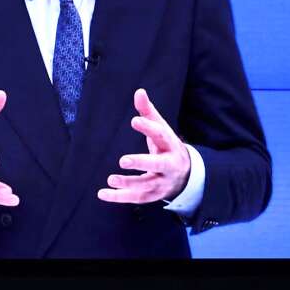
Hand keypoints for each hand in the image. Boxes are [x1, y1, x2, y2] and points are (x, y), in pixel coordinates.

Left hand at [97, 88, 190, 203]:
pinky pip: (136, 198)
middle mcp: (169, 165)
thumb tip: (139, 91)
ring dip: (129, 183)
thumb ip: (148, 112)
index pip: (161, 135)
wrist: (186, 175)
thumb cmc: (167, 147)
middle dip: (142, 163)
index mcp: (170, 145)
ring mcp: (162, 182)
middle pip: (158, 164)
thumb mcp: (161, 129)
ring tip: (111, 179)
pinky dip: (119, 197)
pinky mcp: (153, 195)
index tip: (135, 120)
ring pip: (147, 185)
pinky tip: (103, 193)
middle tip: (123, 160)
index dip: (149, 128)